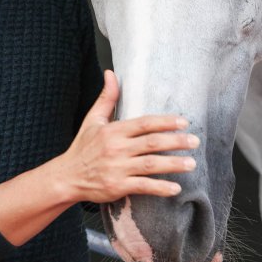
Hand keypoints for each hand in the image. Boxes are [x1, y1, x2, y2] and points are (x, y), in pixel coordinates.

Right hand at [60, 70, 198, 202]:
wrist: (66, 178)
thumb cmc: (82, 148)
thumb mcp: (92, 120)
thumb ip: (107, 98)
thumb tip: (111, 73)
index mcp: (113, 131)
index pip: (144, 123)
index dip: (165, 122)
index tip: (184, 122)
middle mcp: (117, 148)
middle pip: (152, 143)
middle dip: (176, 142)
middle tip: (195, 141)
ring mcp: (117, 168)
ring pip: (151, 164)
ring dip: (173, 164)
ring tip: (191, 163)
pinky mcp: (117, 186)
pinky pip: (143, 186)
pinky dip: (160, 188)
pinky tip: (175, 188)